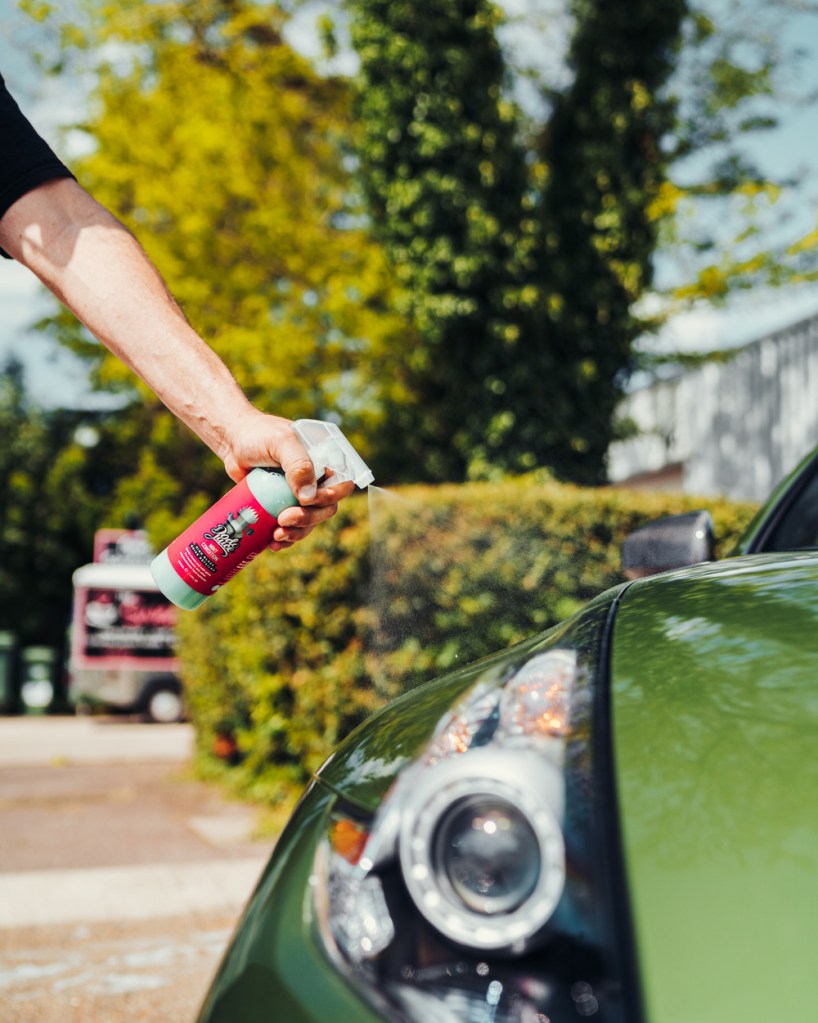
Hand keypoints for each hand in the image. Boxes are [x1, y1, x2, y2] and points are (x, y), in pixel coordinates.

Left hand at [220, 409, 354, 549]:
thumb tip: (308, 498)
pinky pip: (291, 527)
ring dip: (297, 532)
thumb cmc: (258, 435)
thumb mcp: (281, 442)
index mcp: (324, 462)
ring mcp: (298, 495)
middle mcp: (316, 480)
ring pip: (309, 522)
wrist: (232, 441)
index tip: (306, 501)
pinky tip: (272, 543)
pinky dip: (285, 538)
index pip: (342, 485)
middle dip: (308, 519)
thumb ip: (298, 464)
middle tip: (284, 520)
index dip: (330, 498)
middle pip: (326, 509)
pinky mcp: (281, 506)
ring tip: (277, 535)